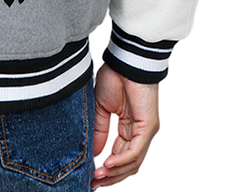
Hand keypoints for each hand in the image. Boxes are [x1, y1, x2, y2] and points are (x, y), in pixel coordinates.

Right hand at [91, 64, 158, 186]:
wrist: (125, 60)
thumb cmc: (115, 77)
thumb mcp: (101, 107)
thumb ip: (100, 130)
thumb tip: (94, 153)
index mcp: (129, 128)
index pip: (120, 156)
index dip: (107, 169)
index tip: (91, 176)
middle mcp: (140, 133)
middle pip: (128, 164)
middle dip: (111, 176)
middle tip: (94, 183)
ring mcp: (146, 131)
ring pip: (132, 162)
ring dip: (115, 172)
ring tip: (98, 176)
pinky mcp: (149, 127)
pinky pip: (135, 150)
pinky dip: (121, 160)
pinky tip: (107, 164)